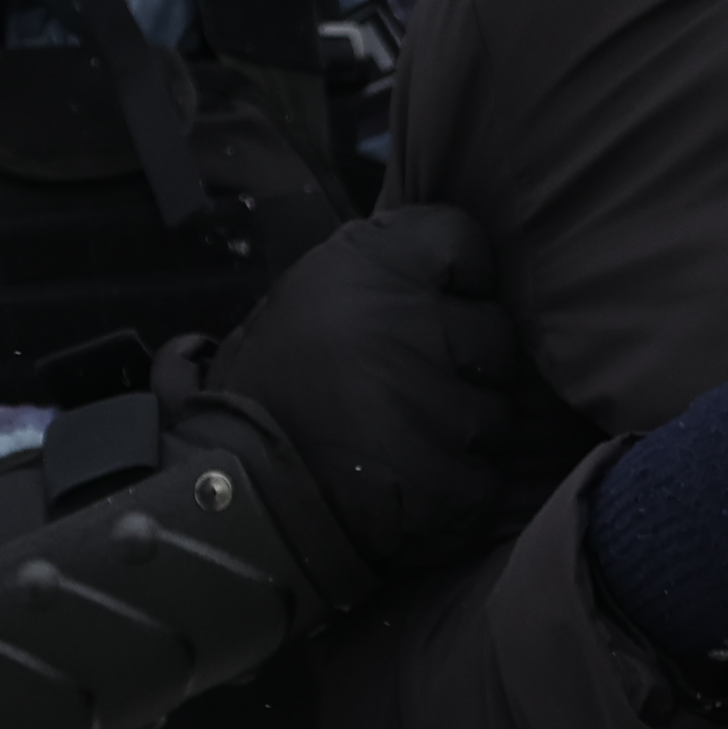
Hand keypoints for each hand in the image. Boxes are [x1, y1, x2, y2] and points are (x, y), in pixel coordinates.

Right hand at [207, 202, 574, 581]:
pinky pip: (488, 477)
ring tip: (411, 437)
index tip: (449, 298)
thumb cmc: (262, 386)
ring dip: (468, 427)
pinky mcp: (446, 479)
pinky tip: (415, 482)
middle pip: (496, 331)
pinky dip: (461, 486)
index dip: (463, 274)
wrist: (227, 488)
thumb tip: (448, 270)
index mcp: (369, 263)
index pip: (464, 240)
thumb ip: (375, 269)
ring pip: (500, 410)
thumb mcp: (303, 294)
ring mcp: (436, 404)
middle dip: (470, 361)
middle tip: (420, 382)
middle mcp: (411, 323)